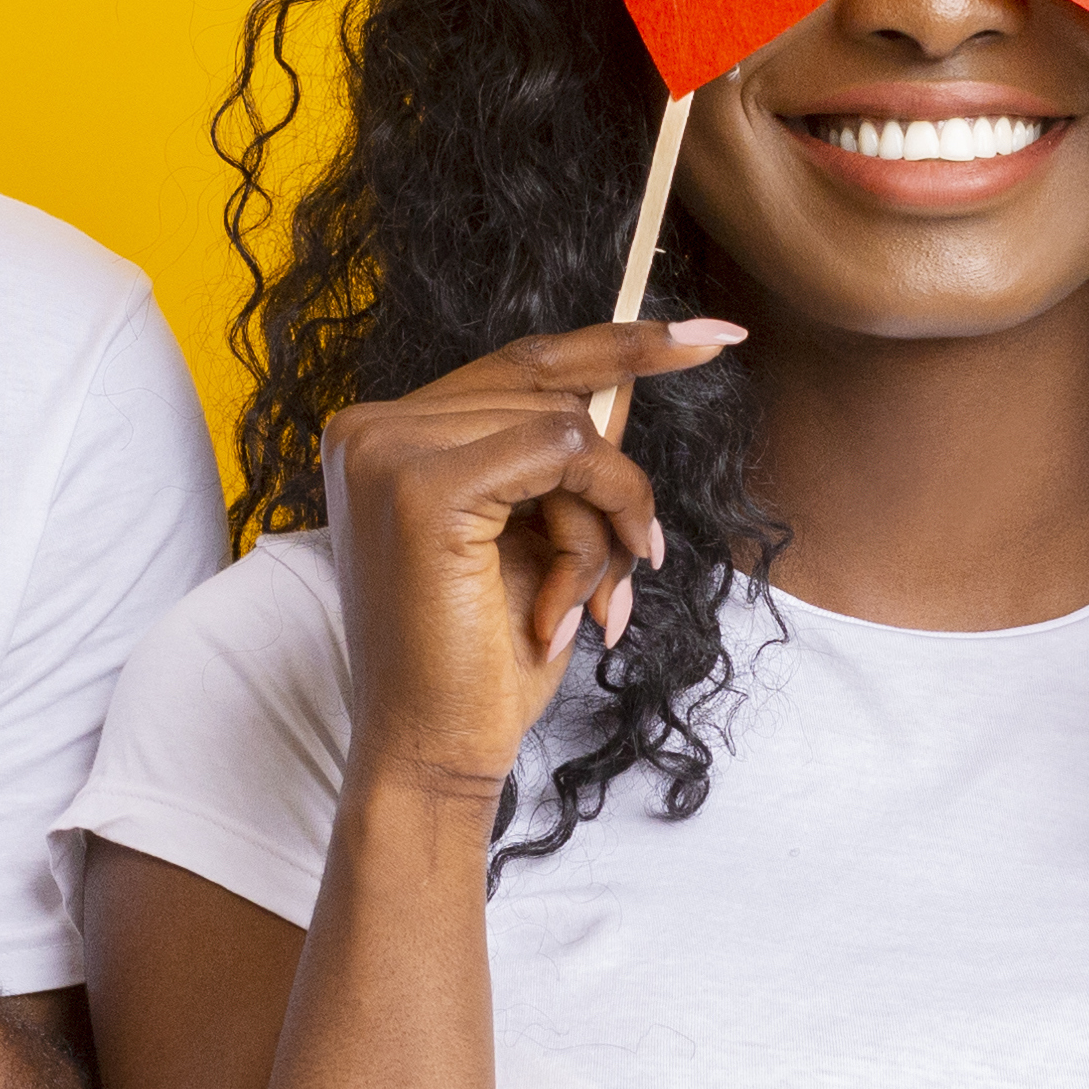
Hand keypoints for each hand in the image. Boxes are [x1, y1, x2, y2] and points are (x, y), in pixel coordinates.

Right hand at [318, 321, 737, 800]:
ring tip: (587, 606)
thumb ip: (562, 456)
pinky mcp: (422, 484)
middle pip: (551, 395)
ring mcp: (388, 450)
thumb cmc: (484, 658)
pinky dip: (597, 522)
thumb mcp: (535, 535)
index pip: (518, 365)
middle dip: (613, 485)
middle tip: (636, 566)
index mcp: (383, 436)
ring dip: (603, 522)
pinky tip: (570, 605)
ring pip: (566, 426)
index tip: (718, 335)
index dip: (620, 342)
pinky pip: (564, 452)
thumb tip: (633, 379)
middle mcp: (370, 428)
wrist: (434, 753)